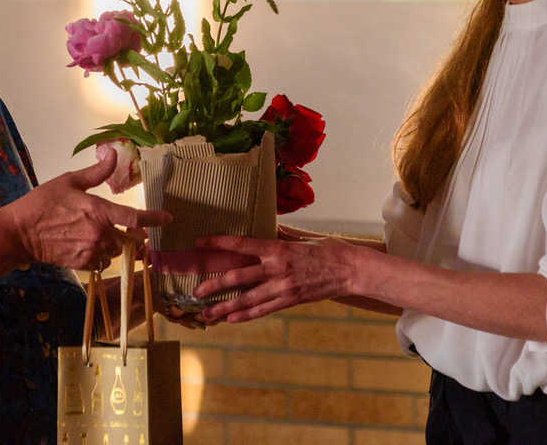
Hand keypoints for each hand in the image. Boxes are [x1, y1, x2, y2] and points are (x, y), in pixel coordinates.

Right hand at [5, 153, 170, 271]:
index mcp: (98, 211)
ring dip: (113, 245)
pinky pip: (102, 262)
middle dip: (127, 234)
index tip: (168, 219)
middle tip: (120, 228)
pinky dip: (100, 255)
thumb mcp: (70, 182)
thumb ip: (96, 173)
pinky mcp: (82, 264)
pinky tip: (86, 245)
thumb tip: (113, 154)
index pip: (134, 218)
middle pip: (127, 239)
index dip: (154, 219)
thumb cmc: (43, 203)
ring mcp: (91, 251)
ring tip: (96, 234)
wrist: (20, 232)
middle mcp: (99, 233)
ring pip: (115, 252)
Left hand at [191, 235, 357, 322]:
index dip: (218, 243)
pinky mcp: (289, 301)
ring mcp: (283, 288)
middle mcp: (277, 270)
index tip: (199, 243)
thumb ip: (279, 235)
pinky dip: (246, 315)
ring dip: (224, 307)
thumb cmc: (328, 250)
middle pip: (237, 278)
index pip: (241, 245)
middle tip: (195, 291)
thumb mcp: (302, 238)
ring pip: (246, 300)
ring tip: (206, 313)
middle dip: (213, 285)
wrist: (351, 271)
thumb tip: (262, 226)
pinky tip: (231, 319)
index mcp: (278, 249)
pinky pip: (263, 311)